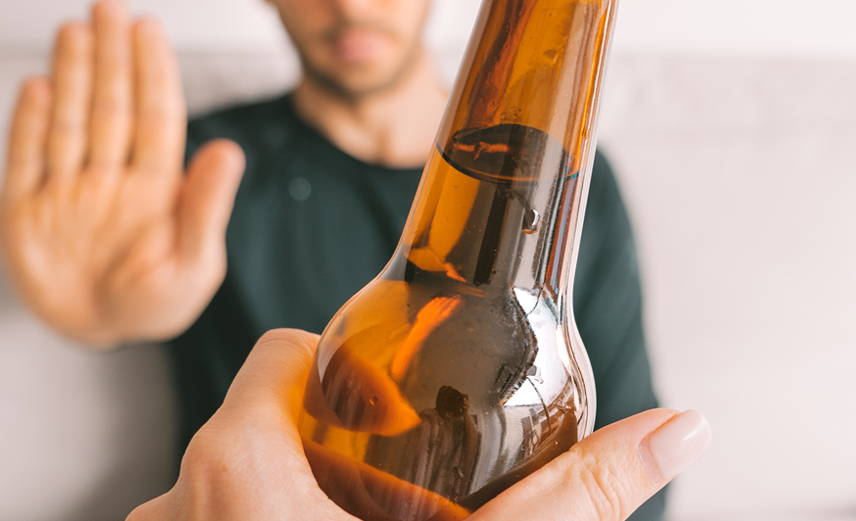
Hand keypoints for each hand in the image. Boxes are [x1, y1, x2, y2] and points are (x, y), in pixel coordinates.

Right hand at [0, 0, 246, 348]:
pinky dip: (29, 125)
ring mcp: (65, 188)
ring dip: (72, 75)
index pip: (154, 117)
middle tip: (108, 5)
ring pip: (68, 122)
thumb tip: (229, 151)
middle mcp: (109, 175)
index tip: (147, 27)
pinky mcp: (23, 209)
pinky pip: (25, 159)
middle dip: (109, 56)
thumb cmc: (153, 301)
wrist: (95, 331)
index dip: (151, 71)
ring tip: (74, 30)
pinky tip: (38, 86)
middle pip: (109, 107)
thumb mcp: (192, 264)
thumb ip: (205, 207)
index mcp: (155, 184)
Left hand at [130, 329, 711, 520]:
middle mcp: (176, 501)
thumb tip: (679, 428)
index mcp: (237, 464)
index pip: (279, 353)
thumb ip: (575, 498)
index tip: (390, 417)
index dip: (342, 372)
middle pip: (253, 421)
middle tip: (389, 498)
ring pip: (222, 487)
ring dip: (279, 503)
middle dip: (320, 447)